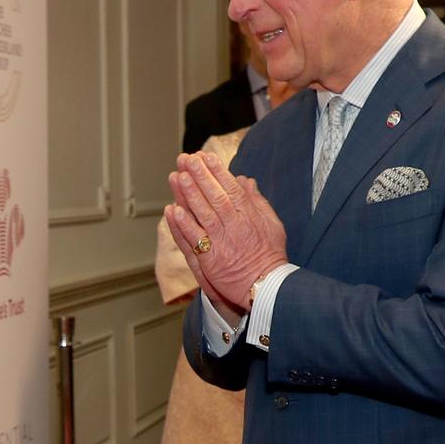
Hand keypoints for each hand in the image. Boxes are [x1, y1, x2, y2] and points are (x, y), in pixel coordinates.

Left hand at [166, 151, 286, 308]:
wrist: (267, 288)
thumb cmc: (270, 255)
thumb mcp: (272, 224)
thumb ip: (257, 201)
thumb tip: (245, 180)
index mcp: (249, 216)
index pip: (231, 188)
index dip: (217, 171)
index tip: (205, 156)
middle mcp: (234, 226)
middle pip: (214, 196)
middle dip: (199, 176)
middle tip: (186, 159)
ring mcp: (221, 242)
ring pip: (202, 214)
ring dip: (188, 194)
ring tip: (177, 177)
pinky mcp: (210, 259)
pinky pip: (194, 238)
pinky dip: (183, 224)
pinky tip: (172, 210)